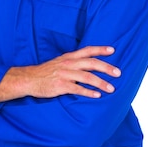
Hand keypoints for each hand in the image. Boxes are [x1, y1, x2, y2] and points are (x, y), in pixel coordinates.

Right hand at [0, 46, 121, 102]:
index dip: (100, 49)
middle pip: (91, 63)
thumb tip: (88, 65)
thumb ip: (73, 62)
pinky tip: (97, 96)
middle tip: (118, 73)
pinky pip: (77, 89)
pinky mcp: (60, 86)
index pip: (88, 51)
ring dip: (101, 83)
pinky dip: (88, 92)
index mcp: (69, 57)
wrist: (29, 79)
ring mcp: (65, 74)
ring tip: (111, 88)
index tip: (113, 50)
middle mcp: (68, 64)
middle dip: (106, 68)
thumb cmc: (46, 72)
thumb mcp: (60, 62)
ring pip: (87, 77)